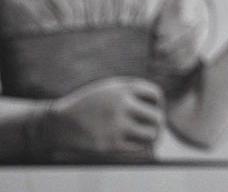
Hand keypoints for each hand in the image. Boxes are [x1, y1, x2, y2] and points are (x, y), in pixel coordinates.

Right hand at [42, 77, 164, 161]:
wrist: (58, 124)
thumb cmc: (89, 105)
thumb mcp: (109, 89)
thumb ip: (133, 91)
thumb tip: (160, 104)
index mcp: (121, 89)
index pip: (155, 94)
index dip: (157, 102)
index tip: (151, 108)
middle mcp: (120, 105)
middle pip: (157, 116)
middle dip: (158, 121)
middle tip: (154, 125)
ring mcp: (115, 126)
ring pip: (152, 134)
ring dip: (154, 136)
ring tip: (152, 136)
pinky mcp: (110, 144)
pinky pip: (139, 148)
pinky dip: (142, 147)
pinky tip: (139, 144)